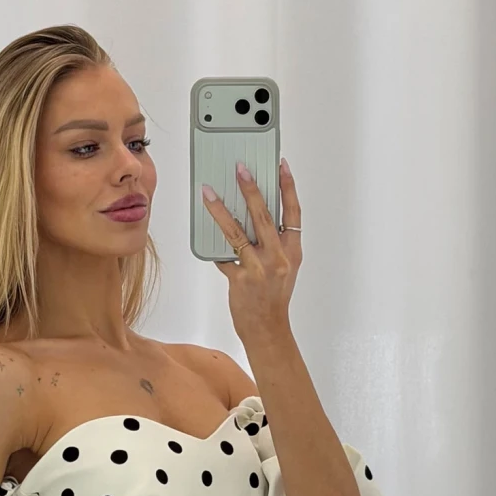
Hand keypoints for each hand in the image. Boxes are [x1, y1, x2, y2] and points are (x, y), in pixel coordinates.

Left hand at [201, 158, 301, 346]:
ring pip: (237, 232)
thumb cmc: (274, 297)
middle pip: (264, 216)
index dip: (287, 187)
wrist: (268, 330)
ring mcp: (259, 269)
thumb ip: (275, 243)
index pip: (293, 213)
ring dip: (221, 210)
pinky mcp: (240, 280)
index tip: (281, 165)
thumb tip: (253, 215)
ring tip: (209, 192)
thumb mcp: (284, 267)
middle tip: (240, 169)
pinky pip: (223, 257)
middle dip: (251, 189)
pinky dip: (213, 245)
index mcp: (292, 251)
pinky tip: (203, 229)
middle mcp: (278, 257)